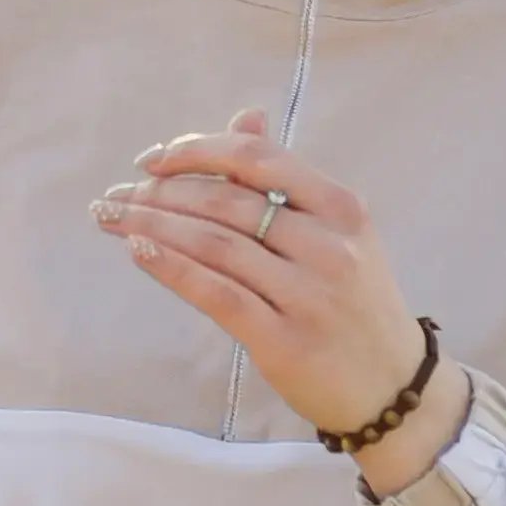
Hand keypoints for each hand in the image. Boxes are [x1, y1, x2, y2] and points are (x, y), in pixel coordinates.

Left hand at [96, 109, 472, 495]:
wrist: (394, 388)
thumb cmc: (357, 303)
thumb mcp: (338, 232)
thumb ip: (287, 179)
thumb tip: (245, 118)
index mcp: (342, 208)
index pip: (256, 160)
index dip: (197, 151)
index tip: (151, 159)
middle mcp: (328, 246)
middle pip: (226, 204)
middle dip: (160, 193)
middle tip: (117, 195)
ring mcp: (308, 295)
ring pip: (215, 245)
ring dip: (153, 225)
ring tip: (111, 218)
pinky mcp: (284, 341)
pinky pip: (217, 295)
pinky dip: (172, 268)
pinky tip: (138, 250)